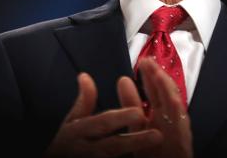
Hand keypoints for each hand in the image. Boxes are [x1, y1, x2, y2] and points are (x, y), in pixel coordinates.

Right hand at [43, 72, 161, 157]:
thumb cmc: (68, 142)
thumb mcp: (71, 121)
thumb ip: (83, 101)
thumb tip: (85, 76)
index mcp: (79, 132)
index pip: (102, 123)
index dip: (120, 118)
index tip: (139, 112)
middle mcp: (87, 149)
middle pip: (113, 146)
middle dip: (135, 141)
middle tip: (158, 135)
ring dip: (136, 152)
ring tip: (157, 144)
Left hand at [117, 58, 192, 157]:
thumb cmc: (152, 153)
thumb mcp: (137, 127)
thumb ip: (131, 104)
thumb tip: (123, 80)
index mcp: (158, 116)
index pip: (154, 91)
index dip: (149, 76)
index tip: (143, 61)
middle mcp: (169, 121)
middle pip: (165, 94)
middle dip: (158, 76)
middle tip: (149, 60)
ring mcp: (177, 131)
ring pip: (175, 107)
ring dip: (168, 90)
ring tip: (158, 73)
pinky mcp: (183, 143)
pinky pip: (182, 126)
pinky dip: (178, 112)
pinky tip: (173, 99)